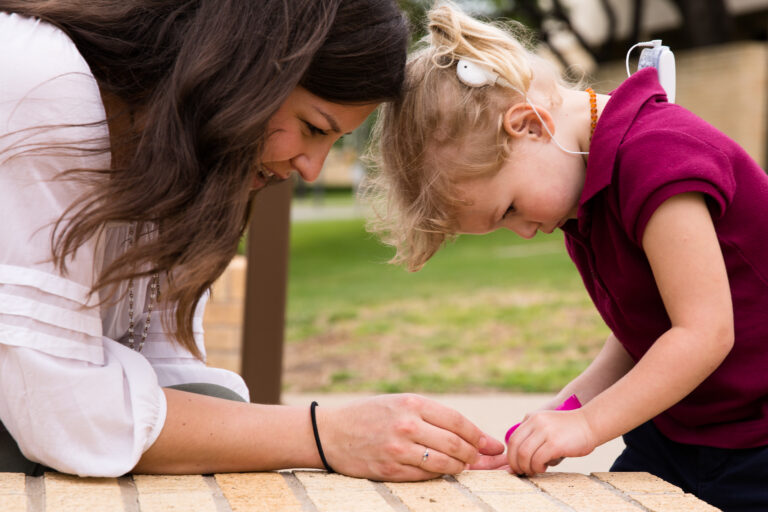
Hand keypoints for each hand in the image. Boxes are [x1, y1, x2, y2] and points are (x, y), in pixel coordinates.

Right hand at [317, 394, 504, 481]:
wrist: (331, 433)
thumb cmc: (371, 415)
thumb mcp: (401, 404)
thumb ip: (435, 417)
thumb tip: (477, 437)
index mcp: (411, 403)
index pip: (458, 422)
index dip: (478, 436)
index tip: (490, 444)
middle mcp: (406, 425)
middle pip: (455, 444)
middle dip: (473, 455)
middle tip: (477, 459)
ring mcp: (398, 449)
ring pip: (444, 464)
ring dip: (459, 468)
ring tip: (460, 465)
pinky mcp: (390, 470)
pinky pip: (425, 477)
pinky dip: (439, 476)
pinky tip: (440, 471)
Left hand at [506, 409, 597, 474]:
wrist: (591, 424)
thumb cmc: (569, 430)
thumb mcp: (547, 425)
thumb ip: (533, 435)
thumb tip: (518, 457)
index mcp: (531, 418)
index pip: (513, 439)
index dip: (511, 455)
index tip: (515, 465)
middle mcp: (536, 423)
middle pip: (515, 447)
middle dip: (516, 464)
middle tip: (522, 472)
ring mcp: (545, 432)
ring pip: (524, 454)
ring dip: (527, 467)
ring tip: (534, 470)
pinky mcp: (554, 443)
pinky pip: (537, 459)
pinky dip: (537, 467)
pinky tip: (543, 468)